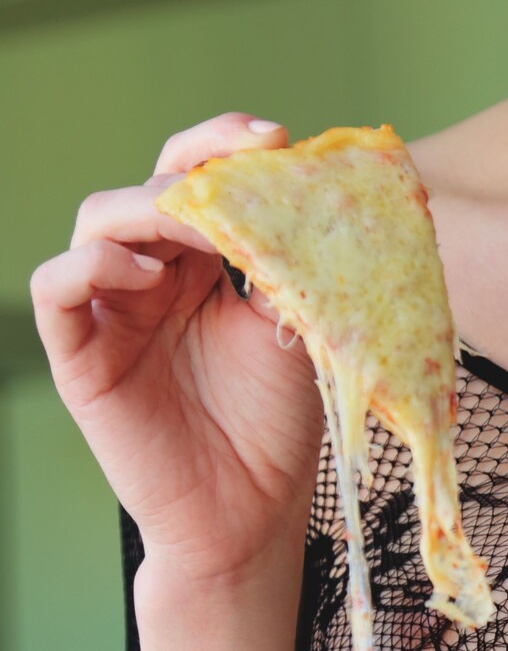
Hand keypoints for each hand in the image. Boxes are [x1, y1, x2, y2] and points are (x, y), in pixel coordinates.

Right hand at [29, 111, 324, 578]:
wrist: (251, 511)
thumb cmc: (277, 423)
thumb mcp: (294, 326)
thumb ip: (289, 262)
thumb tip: (308, 191)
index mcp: (204, 262)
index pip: (197, 176)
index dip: (224, 144)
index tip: (275, 139)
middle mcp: (151, 276)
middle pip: (147, 185)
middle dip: (196, 168)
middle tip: (246, 170)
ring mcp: (111, 311)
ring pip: (98, 222)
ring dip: (148, 208)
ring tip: (203, 231)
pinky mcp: (79, 355)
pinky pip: (56, 287)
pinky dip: (93, 265)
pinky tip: (146, 277)